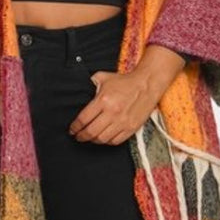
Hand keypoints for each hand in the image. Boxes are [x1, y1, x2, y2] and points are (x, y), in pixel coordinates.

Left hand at [68, 45, 186, 144]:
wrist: (147, 84)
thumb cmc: (124, 82)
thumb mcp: (104, 77)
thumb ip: (90, 83)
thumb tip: (79, 90)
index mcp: (103, 100)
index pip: (83, 119)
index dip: (75, 127)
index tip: (72, 130)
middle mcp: (112, 113)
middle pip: (91, 132)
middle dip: (81, 136)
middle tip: (78, 136)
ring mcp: (122, 122)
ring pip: (102, 139)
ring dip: (93, 140)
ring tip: (90, 138)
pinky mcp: (131, 128)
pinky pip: (115, 141)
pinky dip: (106, 142)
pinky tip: (103, 138)